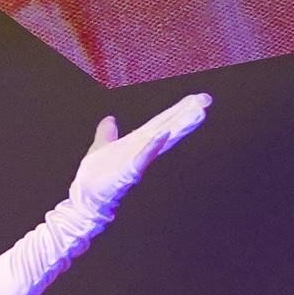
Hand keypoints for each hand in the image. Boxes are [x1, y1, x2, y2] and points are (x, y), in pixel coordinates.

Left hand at [68, 92, 210, 222]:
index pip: (162, 121)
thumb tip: (110, 119)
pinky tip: (163, 135)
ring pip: (163, 140)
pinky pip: (143, 156)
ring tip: (197, 113)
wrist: (87, 196)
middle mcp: (142, 149)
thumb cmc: (97, 175)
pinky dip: (153, 146)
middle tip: (206, 100)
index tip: (198, 98)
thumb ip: (107, 132)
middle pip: (168, 127)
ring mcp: (138, 159)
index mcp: (137, 141)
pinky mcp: (130, 170)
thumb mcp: (102, 145)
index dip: (179, 109)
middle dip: (186, 113)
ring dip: (179, 127)